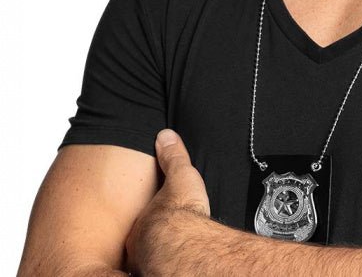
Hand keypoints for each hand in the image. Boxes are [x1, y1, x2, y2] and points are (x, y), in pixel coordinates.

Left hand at [124, 129, 210, 274]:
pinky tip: (176, 268)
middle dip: (150, 243)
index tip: (158, 220)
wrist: (184, 246)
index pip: (142, 222)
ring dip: (156, 260)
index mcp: (141, 225)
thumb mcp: (180, 176)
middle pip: (141, 244)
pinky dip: (166, 269)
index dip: (150, 220)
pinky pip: (160, 272)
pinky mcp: (160, 275)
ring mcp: (147, 266)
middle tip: (162, 241)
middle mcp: (138, 247)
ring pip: (148, 262)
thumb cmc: (181, 215)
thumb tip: (165, 137)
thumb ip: (173, 157)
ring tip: (167, 258)